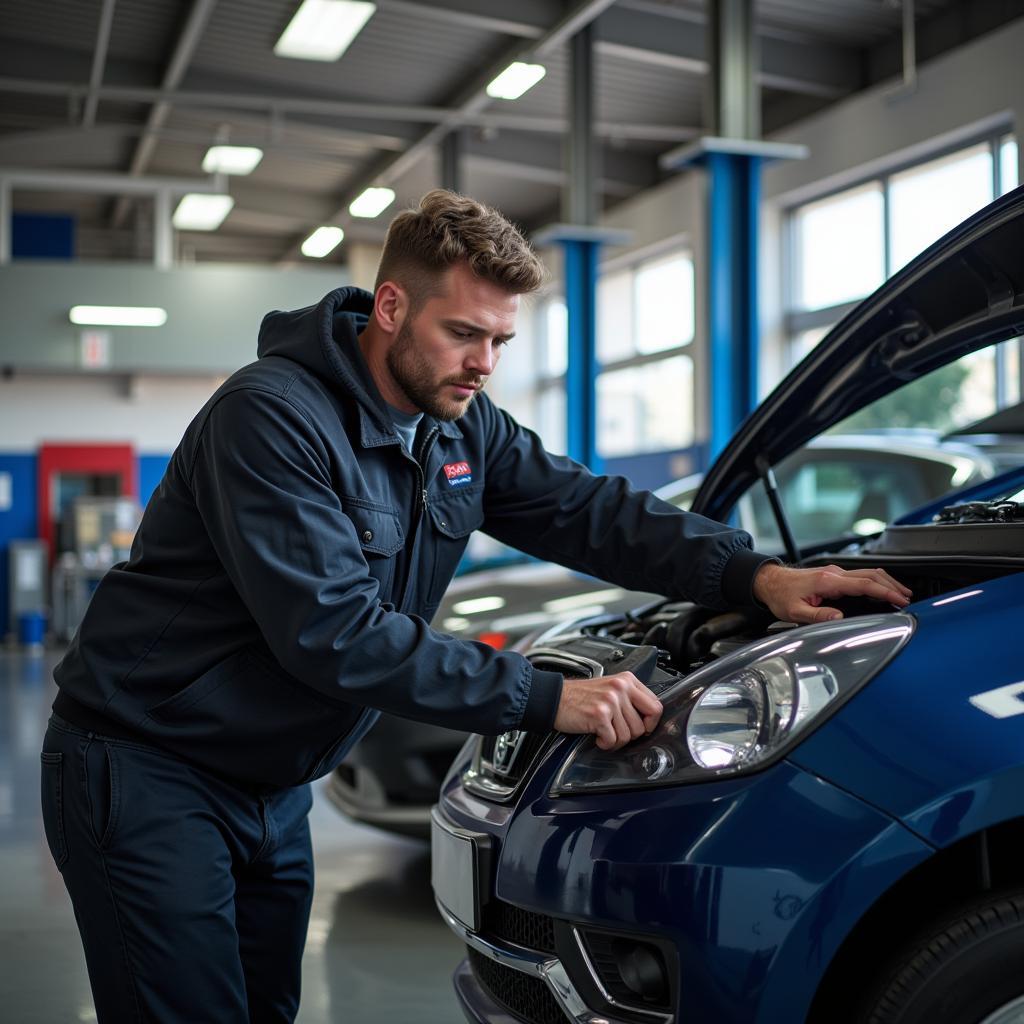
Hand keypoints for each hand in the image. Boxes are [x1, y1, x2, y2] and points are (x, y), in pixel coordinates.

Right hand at [554, 672, 662, 750]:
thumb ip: (630, 698)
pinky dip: (605, 744)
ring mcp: (610, 701)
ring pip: (628, 736)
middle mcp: (620, 688)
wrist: (555, 698)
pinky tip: (597, 736)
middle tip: (616, 731)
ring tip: (604, 732)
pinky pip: (613, 740)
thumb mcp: (610, 688)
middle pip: (642, 725)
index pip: (656, 706)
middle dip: (629, 735)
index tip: (642, 727)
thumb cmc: (581, 696)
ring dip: (616, 740)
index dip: (650, 723)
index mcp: (627, 680)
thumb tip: (649, 719)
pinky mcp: (599, 715)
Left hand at [752, 563, 911, 623]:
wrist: (769, 582)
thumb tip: (839, 618)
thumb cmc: (780, 596)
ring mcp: (834, 573)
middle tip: (907, 598)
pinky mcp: (833, 576)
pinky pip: (859, 576)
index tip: (900, 599)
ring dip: (885, 582)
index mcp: (827, 581)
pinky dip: (875, 582)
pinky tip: (881, 589)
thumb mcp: (795, 612)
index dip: (884, 592)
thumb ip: (818, 615)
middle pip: (871, 575)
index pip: (863, 584)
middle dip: (892, 585)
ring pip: (867, 573)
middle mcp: (833, 574)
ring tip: (901, 593)